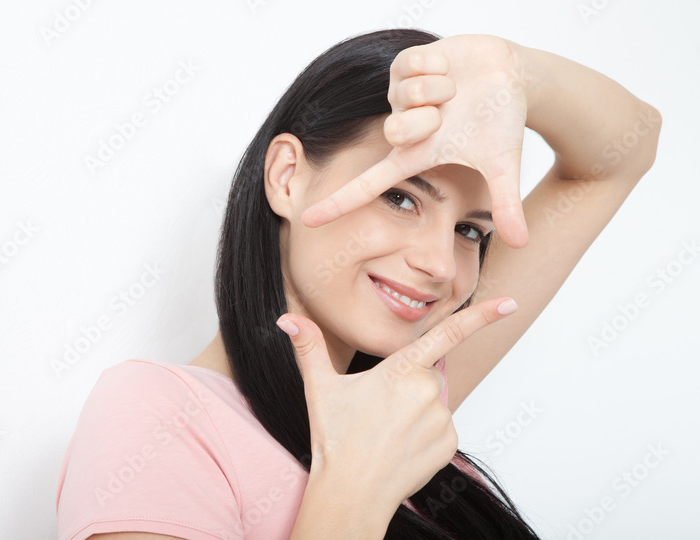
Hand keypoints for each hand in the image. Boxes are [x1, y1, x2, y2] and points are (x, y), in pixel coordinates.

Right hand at [277, 296, 518, 504]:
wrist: (352, 492)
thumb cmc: (336, 439)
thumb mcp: (319, 388)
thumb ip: (308, 347)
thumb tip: (286, 320)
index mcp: (401, 370)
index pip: (447, 334)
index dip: (481, 316)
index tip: (508, 304)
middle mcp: (429, 391)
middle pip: (424, 375)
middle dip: (405, 386)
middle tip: (376, 412)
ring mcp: (442, 419)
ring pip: (433, 402)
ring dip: (414, 412)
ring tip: (385, 433)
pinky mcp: (450, 444)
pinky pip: (441, 428)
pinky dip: (424, 434)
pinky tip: (400, 446)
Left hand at [300, 34, 530, 248]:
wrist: (509, 75)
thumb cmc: (499, 122)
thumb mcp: (503, 163)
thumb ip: (505, 203)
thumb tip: (520, 243)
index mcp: (413, 155)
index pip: (368, 185)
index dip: (339, 203)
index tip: (308, 221)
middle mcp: (399, 127)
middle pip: (396, 130)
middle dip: (430, 120)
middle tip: (449, 115)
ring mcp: (398, 96)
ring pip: (407, 94)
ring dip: (441, 90)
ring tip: (454, 90)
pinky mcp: (402, 65)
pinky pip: (411, 64)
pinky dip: (438, 65)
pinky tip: (447, 68)